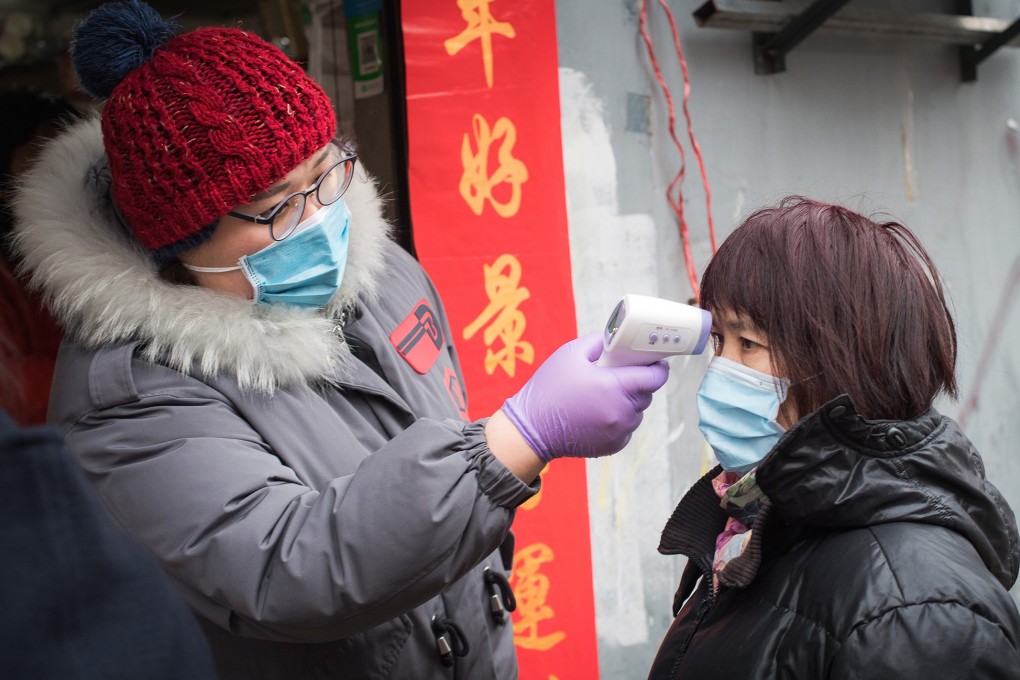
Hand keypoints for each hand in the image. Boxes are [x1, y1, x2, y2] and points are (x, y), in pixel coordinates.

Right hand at [501, 333, 668, 461]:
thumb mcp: (570, 353)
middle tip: (618, 375)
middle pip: (646, 394)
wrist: (532, 429)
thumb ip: (598, 341)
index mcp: (614, 386)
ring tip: (603, 396)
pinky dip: (619, 420)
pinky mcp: (613, 445)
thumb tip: (615, 341)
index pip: (654, 377)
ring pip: (637, 412)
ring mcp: (618, 431)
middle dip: (637, 383)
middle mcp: (621, 412)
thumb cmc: (549, 389)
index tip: (656, 362)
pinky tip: (598, 414)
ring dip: (628, 403)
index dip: (659, 367)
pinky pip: (626, 428)